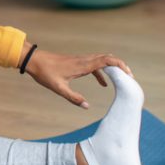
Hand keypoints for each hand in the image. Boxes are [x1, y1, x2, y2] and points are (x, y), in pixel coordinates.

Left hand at [18, 42, 132, 107]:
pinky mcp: (76, 62)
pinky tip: (103, 84)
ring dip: (112, 68)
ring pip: (101, 60)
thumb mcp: (59, 88)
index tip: (129, 74)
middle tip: (130, 78)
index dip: (119, 65)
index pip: (106, 60)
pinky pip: (94, 64)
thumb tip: (87, 107)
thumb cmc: (45, 73)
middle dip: (120, 66)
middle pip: (107, 58)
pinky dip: (102, 72)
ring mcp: (80, 60)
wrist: (33, 60)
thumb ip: (73, 98)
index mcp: (82, 65)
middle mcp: (83, 60)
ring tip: (122, 80)